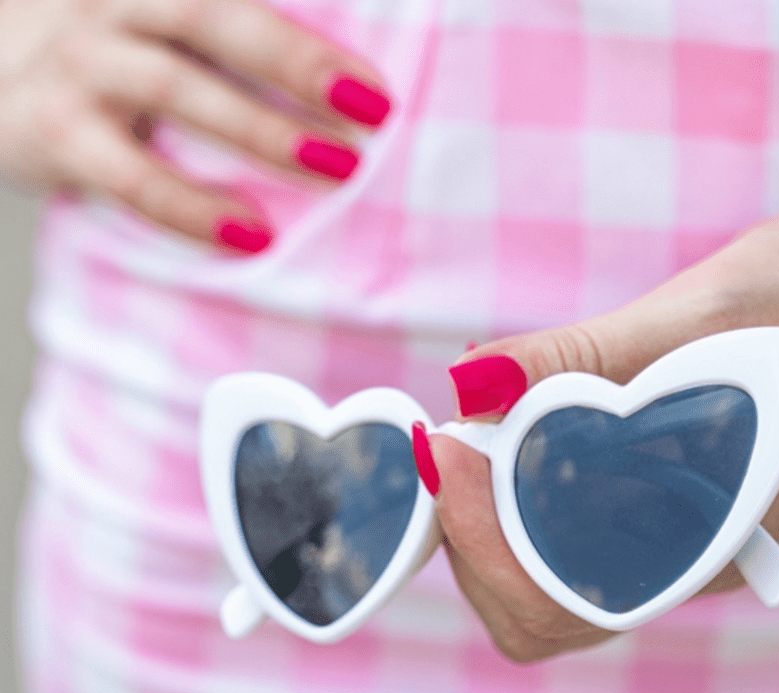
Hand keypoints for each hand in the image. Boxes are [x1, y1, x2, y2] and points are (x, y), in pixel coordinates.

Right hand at [0, 0, 391, 250]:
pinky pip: (131, 176)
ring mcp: (78, 64)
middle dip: (295, 61)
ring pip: (175, 87)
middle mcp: (110, 4)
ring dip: (261, 131)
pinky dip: (193, 208)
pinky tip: (251, 235)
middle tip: (372, 109)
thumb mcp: (147, 24)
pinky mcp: (52, 133)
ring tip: (336, 169)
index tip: (379, 82)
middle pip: (208, 16)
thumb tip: (332, 87)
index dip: (305, 32)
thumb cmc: (97, 58)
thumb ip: (217, 37)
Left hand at [423, 116, 778, 662]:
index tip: (452, 450)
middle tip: (450, 449)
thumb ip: (572, 359)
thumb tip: (466, 387)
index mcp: (705, 545)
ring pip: (547, 580)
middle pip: (538, 609)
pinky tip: (508, 433)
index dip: (484, 541)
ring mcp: (670, 538)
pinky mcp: (657, 504)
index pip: (559, 603)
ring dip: (489, 522)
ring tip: (471, 441)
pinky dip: (517, 497)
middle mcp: (683, 562)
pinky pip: (568, 534)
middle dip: (473, 541)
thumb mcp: (684, 319)